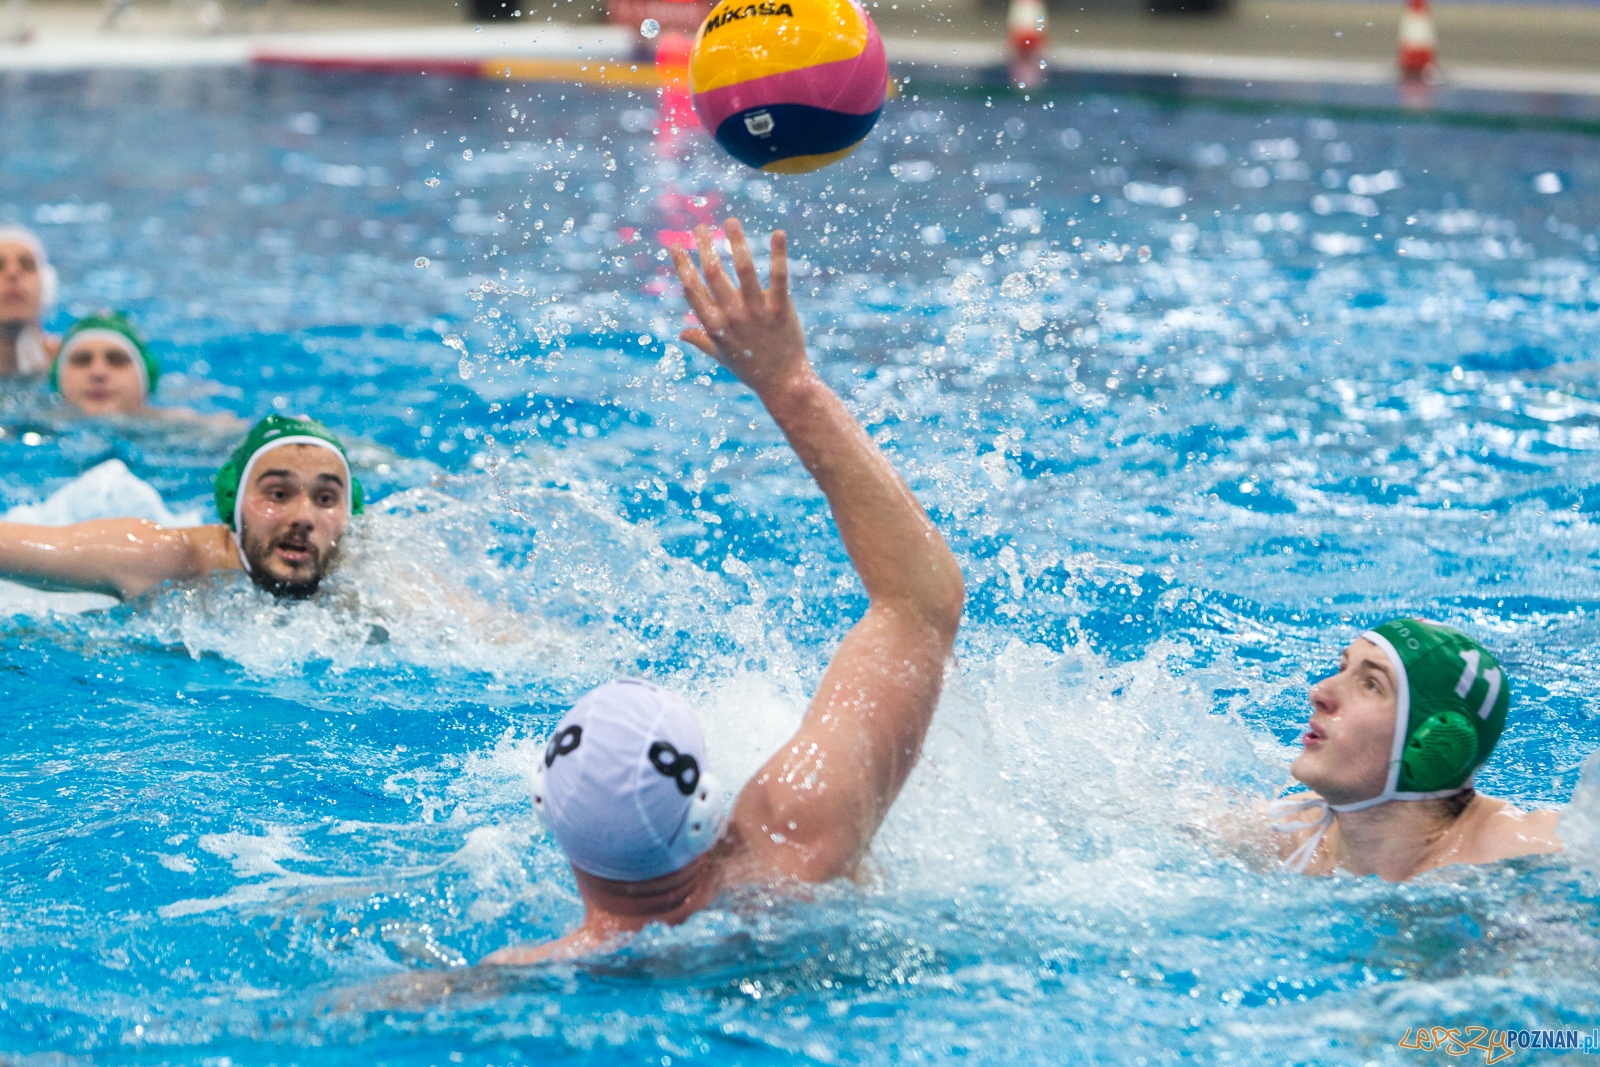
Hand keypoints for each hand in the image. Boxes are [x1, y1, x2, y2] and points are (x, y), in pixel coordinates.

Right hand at [670, 218, 811, 396]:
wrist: (783, 384)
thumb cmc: (751, 369)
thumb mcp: (721, 356)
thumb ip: (700, 340)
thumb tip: (680, 332)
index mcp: (714, 325)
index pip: (692, 289)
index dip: (681, 265)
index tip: (675, 245)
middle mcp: (731, 315)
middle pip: (712, 273)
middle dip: (703, 246)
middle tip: (700, 226)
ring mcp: (756, 311)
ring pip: (743, 269)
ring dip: (736, 241)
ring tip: (731, 221)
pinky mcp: (781, 309)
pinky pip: (779, 277)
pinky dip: (778, 253)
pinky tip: (778, 232)